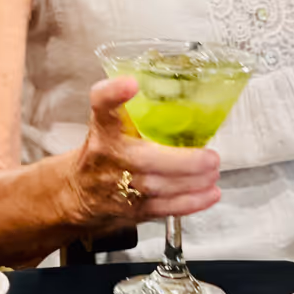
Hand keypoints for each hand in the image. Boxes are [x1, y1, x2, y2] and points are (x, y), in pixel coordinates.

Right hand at [63, 76, 220, 231]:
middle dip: (182, 161)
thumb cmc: (105, 153)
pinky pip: (164, 207)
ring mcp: (118, 185)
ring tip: (213, 171)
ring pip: (159, 187)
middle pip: (143, 159)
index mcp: (103, 128)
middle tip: (210, 157)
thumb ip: (137, 113)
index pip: (101, 106)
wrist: (80, 193)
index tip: (130, 84)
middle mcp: (107, 155)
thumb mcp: (110, 127)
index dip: (112, 94)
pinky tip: (210, 192)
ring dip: (193, 181)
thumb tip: (188, 97)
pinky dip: (191, 202)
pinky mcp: (131, 209)